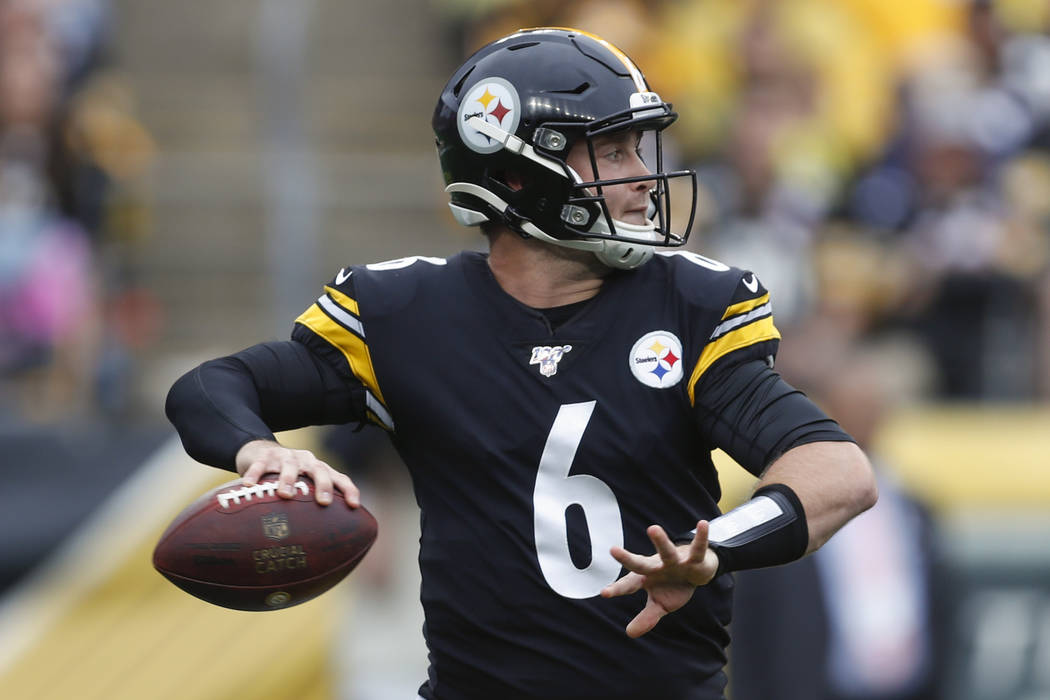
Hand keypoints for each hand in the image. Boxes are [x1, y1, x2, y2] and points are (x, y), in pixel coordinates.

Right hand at [235, 439, 359, 507]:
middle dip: (324, 485)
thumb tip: (315, 545)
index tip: (354, 506)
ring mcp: (285, 457)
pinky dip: (255, 474)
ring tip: (285, 495)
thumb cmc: (286, 478)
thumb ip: (309, 507)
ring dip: (289, 479)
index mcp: (318, 469)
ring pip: (290, 465)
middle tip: (324, 501)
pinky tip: (249, 485)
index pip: (339, 478)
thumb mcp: (301, 486)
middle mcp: (305, 461)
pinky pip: (259, 465)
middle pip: (319, 469)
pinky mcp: (264, 457)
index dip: (348, 490)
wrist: (260, 452)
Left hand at [600, 521, 718, 637]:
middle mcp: (657, 567)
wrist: (696, 571)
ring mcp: (675, 561)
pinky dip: (701, 537)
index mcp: (646, 578)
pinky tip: (702, 524)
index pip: (629, 584)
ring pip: (666, 552)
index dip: (617, 588)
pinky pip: (698, 548)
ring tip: (652, 528)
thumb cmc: (673, 586)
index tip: (604, 593)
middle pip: (641, 564)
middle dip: (628, 559)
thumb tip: (629, 633)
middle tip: (613, 550)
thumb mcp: (660, 604)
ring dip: (660, 541)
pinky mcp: (694, 559)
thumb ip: (646, 618)